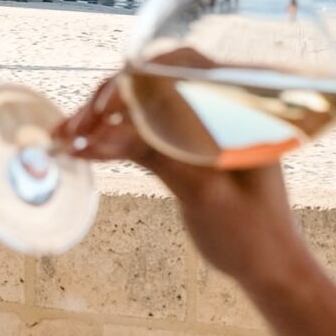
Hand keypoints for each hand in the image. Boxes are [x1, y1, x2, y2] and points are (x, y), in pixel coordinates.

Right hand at [54, 75, 304, 287]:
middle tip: (72, 129)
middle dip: (110, 98)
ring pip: (146, 101)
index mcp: (241, 105)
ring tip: (66, 137)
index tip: (99, 109)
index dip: (134, 79)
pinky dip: (116, 133)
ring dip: (106, 116)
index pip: (182, 66)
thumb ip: (155, 157)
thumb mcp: (202, 194)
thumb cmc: (251, 235)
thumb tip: (98, 136)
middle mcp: (222, 103)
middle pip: (156, 79)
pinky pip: (146, 124)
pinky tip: (85, 145)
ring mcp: (204, 121)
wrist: (269, 269)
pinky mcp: (188, 141)